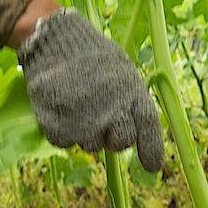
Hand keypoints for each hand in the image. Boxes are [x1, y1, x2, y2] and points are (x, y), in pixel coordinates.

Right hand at [16, 9, 164, 171]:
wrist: (55, 42)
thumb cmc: (91, 56)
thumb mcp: (122, 72)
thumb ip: (130, 101)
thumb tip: (131, 132)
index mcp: (132, 94)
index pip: (147, 128)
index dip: (151, 149)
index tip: (152, 166)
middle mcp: (112, 113)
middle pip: (119, 144)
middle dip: (112, 136)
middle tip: (99, 115)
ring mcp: (85, 123)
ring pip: (91, 144)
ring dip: (85, 130)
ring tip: (76, 101)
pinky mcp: (58, 128)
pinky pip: (65, 142)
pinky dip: (61, 129)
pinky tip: (60, 106)